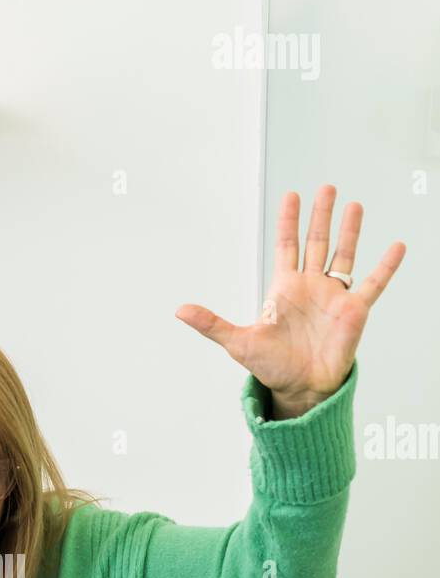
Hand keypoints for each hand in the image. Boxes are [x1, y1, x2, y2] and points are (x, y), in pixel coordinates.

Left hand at [174, 186, 405, 414]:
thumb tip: (179, 311)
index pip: (286, 245)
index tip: (290, 195)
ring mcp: (334, 297)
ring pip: (344, 255)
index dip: (288, 221)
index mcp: (284, 289)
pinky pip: (374, 283)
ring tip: (354, 205)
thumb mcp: (238, 342)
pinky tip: (397, 246)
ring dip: (349, 231)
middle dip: (321, 215)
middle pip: (317, 242)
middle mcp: (311, 287)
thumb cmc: (272, 367)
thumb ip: (211, 323)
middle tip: (326, 188)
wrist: (300, 389)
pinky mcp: (354, 311)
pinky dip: (386, 266)